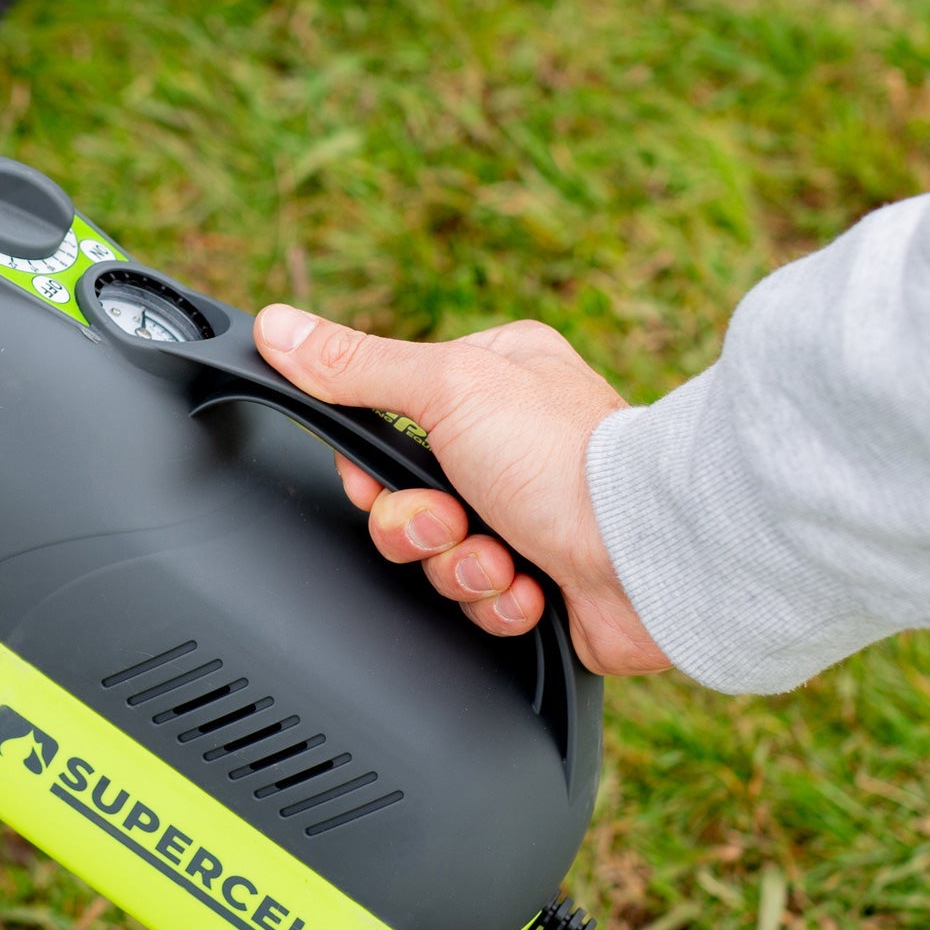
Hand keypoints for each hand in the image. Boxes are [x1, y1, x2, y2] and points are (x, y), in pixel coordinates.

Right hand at [252, 306, 670, 676]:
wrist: (650, 558)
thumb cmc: (567, 460)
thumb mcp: (446, 386)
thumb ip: (356, 365)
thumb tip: (279, 328)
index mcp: (494, 379)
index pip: (387, 424)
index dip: (370, 469)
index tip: (378, 480)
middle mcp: (515, 443)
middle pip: (406, 500)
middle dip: (420, 528)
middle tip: (452, 521)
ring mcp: (533, 514)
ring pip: (442, 557)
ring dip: (463, 568)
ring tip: (505, 559)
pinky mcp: (549, 579)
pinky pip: (485, 601)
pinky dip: (503, 601)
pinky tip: (536, 586)